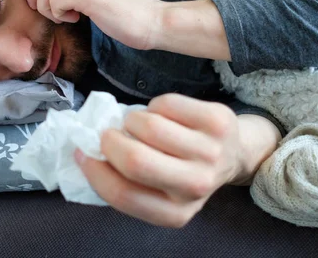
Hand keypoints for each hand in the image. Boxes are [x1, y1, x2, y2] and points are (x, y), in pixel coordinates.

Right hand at [74, 93, 244, 227]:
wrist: (233, 154)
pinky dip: (155, 105)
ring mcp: (211, 153)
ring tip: (139, 124)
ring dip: (132, 119)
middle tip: (111, 134)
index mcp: (175, 213)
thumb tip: (87, 150)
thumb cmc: (182, 170)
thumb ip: (125, 179)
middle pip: (135, 160)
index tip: (84, 153)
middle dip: (111, 140)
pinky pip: (166, 103)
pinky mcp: (218, 122)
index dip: (94, 170)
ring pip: (149, 125)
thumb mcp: (157, 189)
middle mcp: (195, 187)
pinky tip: (164, 115)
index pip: (122, 194)